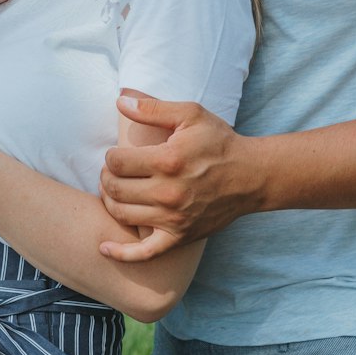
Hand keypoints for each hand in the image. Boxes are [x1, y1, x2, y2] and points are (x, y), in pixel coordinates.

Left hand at [98, 93, 257, 261]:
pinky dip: (121, 253)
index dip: (110, 156)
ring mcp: (173, 218)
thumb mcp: (190, 115)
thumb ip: (152, 108)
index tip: (117, 154)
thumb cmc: (219, 142)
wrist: (251, 176)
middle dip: (106, 177)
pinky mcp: (179, 237)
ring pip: (122, 215)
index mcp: (168, 160)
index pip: (117, 162)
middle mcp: (168, 192)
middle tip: (112, 171)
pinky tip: (104, 247)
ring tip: (114, 191)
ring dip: (110, 202)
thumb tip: (119, 101)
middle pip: (115, 188)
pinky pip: (145, 253)